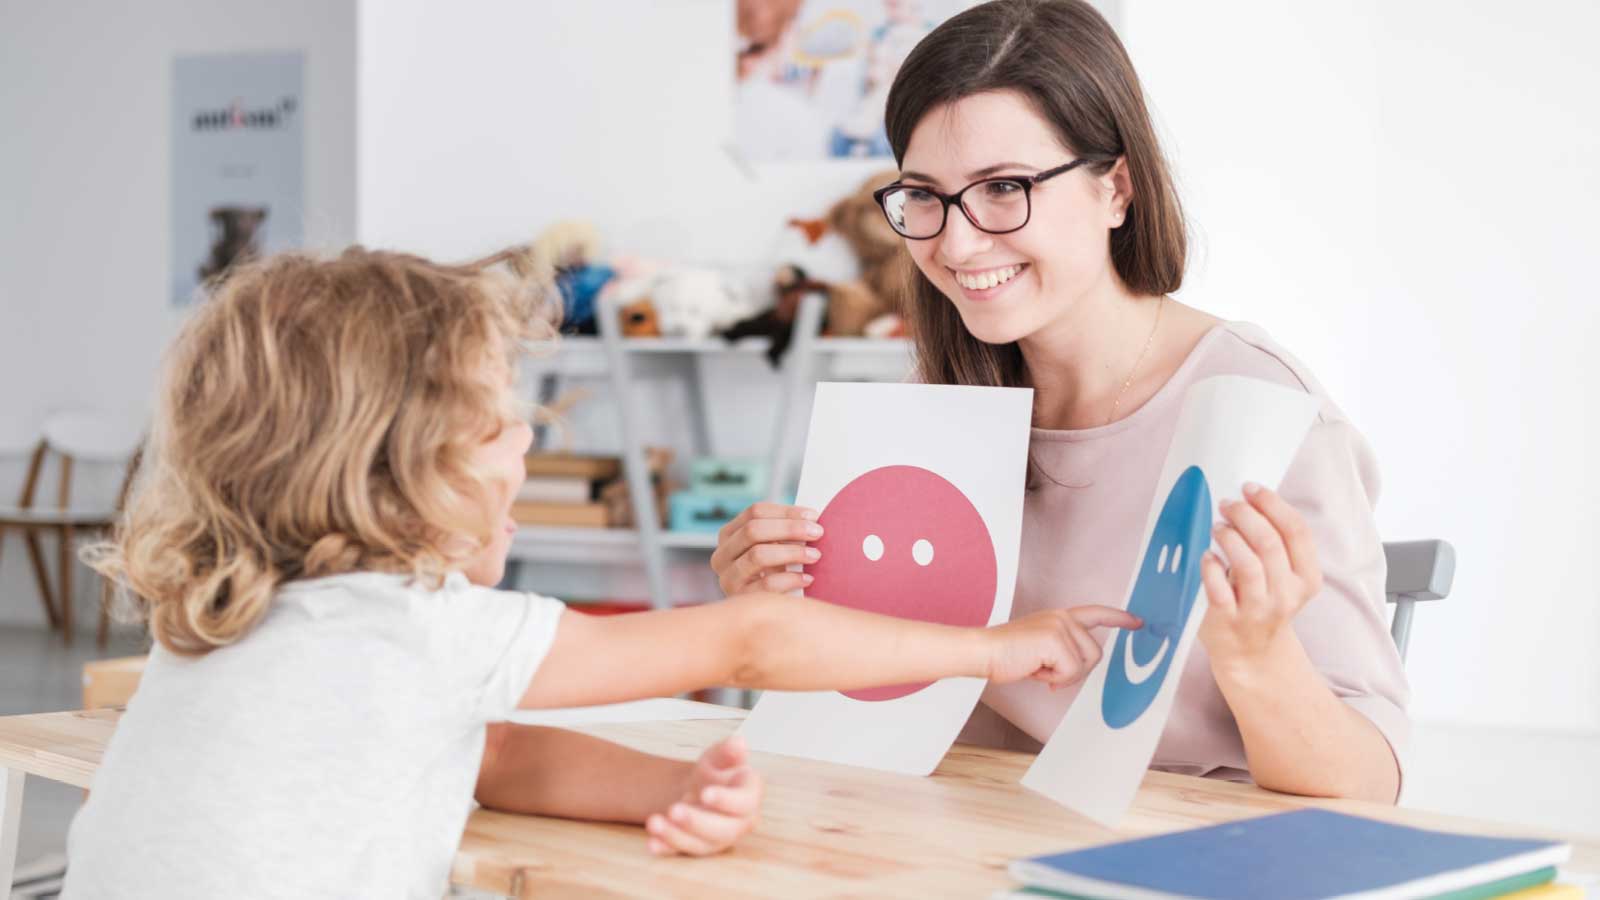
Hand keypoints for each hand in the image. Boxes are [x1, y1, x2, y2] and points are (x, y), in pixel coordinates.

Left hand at [645, 735, 763, 856]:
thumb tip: (739, 742)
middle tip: (674, 809)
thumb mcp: (719, 757)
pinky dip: (667, 848)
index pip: (744, 803)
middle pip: (723, 830)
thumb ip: (728, 751)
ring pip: (701, 844)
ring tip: (654, 822)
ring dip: (676, 836)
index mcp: (749, 797)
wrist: (697, 789)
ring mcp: (717, 839)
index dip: (726, 801)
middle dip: (697, 822)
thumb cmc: (714, 773)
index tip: (705, 793)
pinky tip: (652, 843)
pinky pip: (682, 852)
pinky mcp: (696, 848)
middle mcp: (738, 823)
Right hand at [710, 502, 823, 595]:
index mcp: (728, 535)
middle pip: (753, 530)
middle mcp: (721, 555)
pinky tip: (808, 578)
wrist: (763, 614)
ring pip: (758, 555)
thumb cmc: (774, 572)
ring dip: (791, 552)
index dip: (786, 512)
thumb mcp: (774, 548)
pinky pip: (766, 585)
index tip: (813, 516)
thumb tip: (812, 518)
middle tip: (818, 532)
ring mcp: (727, 578)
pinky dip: (791, 579)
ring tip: (815, 555)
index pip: (755, 512)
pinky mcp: (739, 600)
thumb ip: (785, 532)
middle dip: (790, 529)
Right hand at [984, 606, 1141, 687]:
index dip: (1119, 618)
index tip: (1138, 622)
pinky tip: (1035, 670)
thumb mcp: (1040, 648)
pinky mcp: (1055, 640)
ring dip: (1063, 676)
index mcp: (1059, 617)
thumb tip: (1077, 669)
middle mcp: (1063, 618)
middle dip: (1076, 671)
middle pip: (1095, 653)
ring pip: (1085, 664)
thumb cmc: (1006, 655)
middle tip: (1049, 674)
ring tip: (1038, 669)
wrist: (984, 651)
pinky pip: (1071, 672)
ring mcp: (1060, 626)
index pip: (1095, 613)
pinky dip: (1054, 679)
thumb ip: (1062, 650)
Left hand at [1199, 483, 1322, 667]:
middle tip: (1227, 504)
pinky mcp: (1228, 621)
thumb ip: (1274, 543)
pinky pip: (1218, 588)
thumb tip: (1250, 498)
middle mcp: (1286, 595)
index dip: (1273, 504)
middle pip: (1269, 543)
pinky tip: (1206, 556)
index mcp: (1306, 578)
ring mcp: (1258, 610)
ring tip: (1217, 527)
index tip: (1251, 488)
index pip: (1297, 532)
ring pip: (1247, 564)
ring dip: (1229, 537)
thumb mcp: (1282, 576)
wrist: (1252, 654)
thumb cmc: (1263, 602)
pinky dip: (1210, 567)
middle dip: (1246, 515)